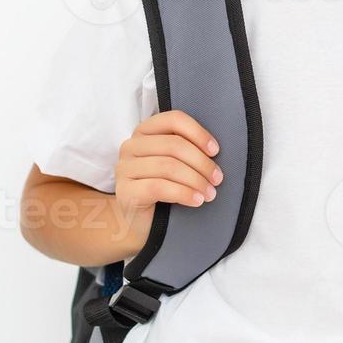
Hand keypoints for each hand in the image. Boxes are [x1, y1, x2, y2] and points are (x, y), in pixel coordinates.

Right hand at [113, 110, 222, 250]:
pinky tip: (197, 200)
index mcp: (144, 131)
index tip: (215, 151)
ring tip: (210, 193)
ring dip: (196, 180)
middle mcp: (131, 146)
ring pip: (168, 166)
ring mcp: (125, 168)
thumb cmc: (164, 188)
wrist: (141, 222)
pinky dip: (183, 193)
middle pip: (174, 145)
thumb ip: (187, 150)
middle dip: (201, 163)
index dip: (198, 133)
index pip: (174, 120)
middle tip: (217, 179)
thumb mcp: (176, 163)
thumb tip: (214, 150)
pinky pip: (159, 187)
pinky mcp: (125, 191)